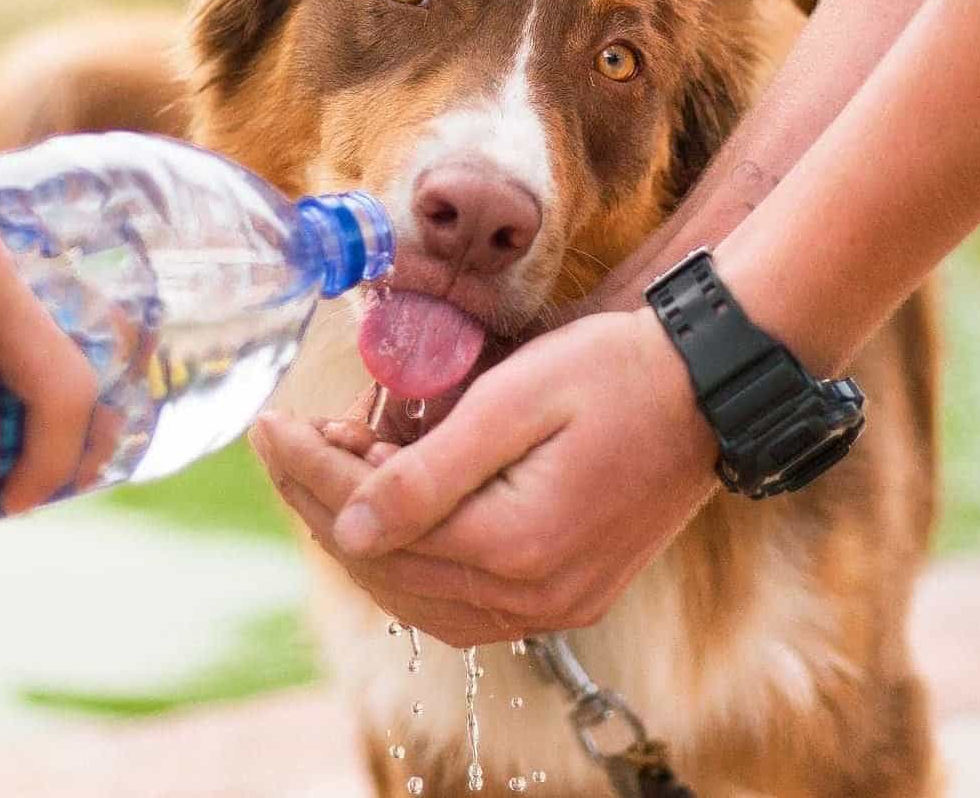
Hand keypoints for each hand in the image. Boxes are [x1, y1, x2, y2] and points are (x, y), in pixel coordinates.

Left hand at [252, 309, 716, 645]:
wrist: (710, 388)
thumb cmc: (617, 372)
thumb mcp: (515, 400)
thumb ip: (428, 472)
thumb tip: (347, 527)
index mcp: (516, 545)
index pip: (374, 523)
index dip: (309, 472)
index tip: (268, 424)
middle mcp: (534, 596)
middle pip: (388, 568)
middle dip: (324, 502)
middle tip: (292, 439)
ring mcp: (555, 606)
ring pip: (419, 596)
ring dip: (364, 536)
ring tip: (335, 467)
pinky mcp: (568, 597)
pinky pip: (463, 602)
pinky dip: (414, 562)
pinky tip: (392, 512)